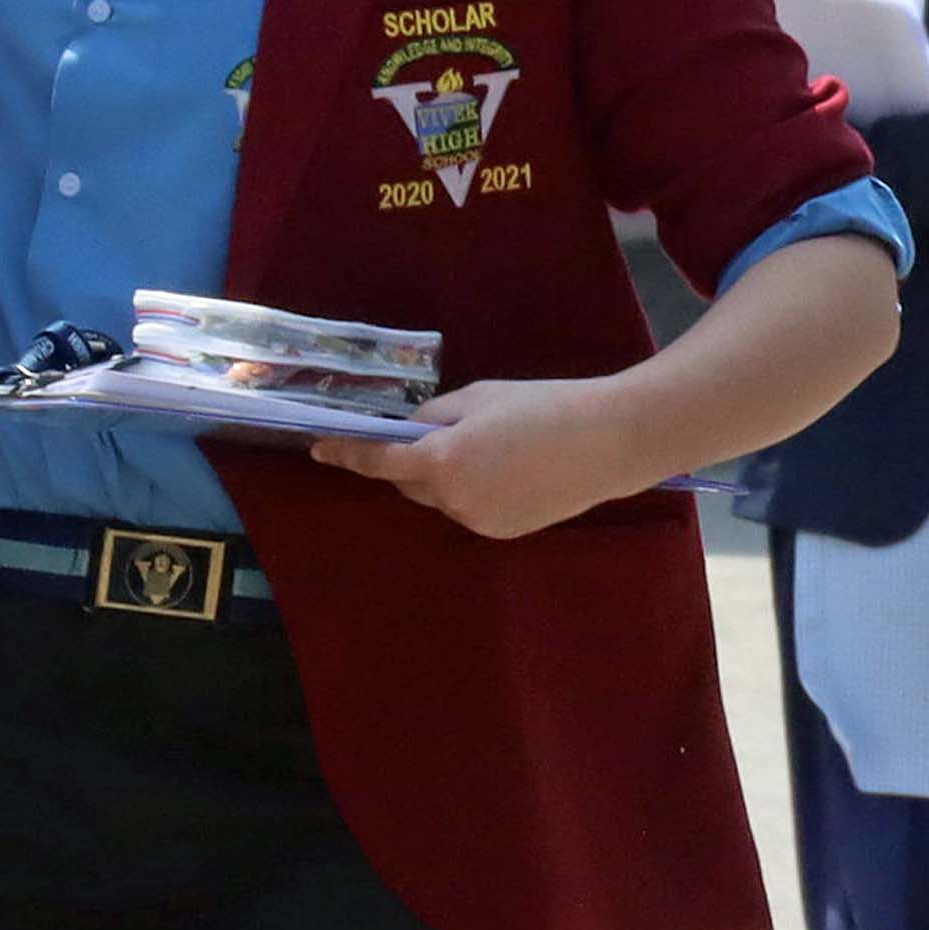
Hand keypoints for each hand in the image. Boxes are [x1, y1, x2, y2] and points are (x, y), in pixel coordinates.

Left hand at [310, 377, 649, 540]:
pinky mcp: (503, 533)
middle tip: (439, 430)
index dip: (346, 453)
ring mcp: (478, 522)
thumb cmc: (544, 406)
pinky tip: (509, 469)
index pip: (378, 460)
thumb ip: (437, 416)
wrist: (610, 441)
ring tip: (490, 446)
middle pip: (408, 482)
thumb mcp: (481, 397)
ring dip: (443, 476)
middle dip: (409, 459)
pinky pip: (469, 509)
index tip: (319, 448)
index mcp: (441, 460)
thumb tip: (411, 429)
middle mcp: (452, 500)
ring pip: (440, 497)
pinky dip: (472, 491)